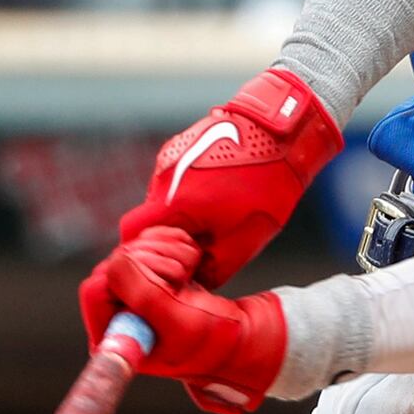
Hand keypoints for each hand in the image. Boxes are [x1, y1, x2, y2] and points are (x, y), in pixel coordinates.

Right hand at [80, 69, 341, 337]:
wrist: (282, 130)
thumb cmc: (267, 184)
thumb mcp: (245, 240)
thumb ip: (213, 267)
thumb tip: (195, 283)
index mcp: (174, 202)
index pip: (131, 236)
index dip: (145, 255)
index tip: (170, 264)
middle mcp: (163, 177)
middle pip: (147, 218)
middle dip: (167, 236)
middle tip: (198, 245)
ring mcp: (171, 156)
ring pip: (162, 197)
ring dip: (181, 212)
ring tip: (216, 215)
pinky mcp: (182, 144)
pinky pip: (175, 177)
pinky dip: (189, 191)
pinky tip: (219, 191)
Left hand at [95, 227, 286, 413]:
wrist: (238, 334)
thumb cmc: (212, 339)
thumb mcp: (179, 321)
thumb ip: (144, 295)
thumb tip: (115, 263)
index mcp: (114, 337)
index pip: (95, 289)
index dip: (129, 275)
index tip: (165, 281)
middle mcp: (115, 315)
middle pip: (113, 264)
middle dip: (152, 260)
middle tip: (182, 276)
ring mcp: (131, 292)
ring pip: (131, 249)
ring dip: (165, 251)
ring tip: (189, 271)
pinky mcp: (148, 274)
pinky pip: (147, 241)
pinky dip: (172, 242)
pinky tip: (191, 260)